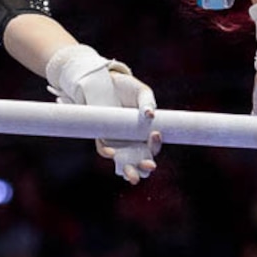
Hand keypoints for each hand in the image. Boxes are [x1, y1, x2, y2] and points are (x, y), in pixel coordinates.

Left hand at [45, 45, 161, 183]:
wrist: (105, 79)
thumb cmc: (127, 88)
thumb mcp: (142, 92)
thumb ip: (148, 103)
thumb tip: (150, 115)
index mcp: (145, 133)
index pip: (152, 147)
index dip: (155, 146)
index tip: (155, 134)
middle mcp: (132, 141)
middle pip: (139, 162)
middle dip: (144, 169)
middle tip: (149, 166)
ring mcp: (116, 140)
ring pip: (123, 163)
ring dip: (128, 172)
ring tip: (132, 176)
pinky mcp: (101, 135)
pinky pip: (104, 150)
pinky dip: (108, 153)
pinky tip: (112, 153)